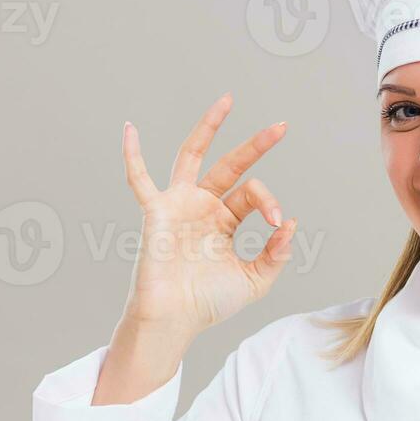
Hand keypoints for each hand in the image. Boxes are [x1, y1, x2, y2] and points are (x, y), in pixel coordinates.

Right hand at [120, 93, 296, 339]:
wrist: (176, 319)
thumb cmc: (209, 303)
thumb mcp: (255, 280)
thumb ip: (275, 254)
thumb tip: (290, 224)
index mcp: (224, 221)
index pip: (252, 194)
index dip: (270, 202)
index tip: (278, 223)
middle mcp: (202, 207)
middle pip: (231, 166)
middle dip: (256, 146)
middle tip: (282, 127)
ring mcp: (178, 205)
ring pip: (192, 156)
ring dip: (208, 128)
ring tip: (227, 101)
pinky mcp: (156, 211)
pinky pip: (139, 179)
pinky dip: (132, 154)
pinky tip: (129, 128)